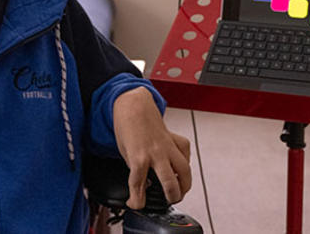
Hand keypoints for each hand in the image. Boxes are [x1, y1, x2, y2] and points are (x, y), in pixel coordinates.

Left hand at [112, 87, 191, 209]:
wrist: (133, 105)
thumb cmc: (127, 128)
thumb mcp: (124, 152)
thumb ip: (135, 168)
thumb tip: (143, 186)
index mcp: (138, 157)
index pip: (138, 184)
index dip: (137, 200)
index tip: (135, 205)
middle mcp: (155, 153)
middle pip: (169, 182)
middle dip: (172, 196)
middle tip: (169, 201)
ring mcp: (167, 146)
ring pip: (184, 170)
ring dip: (185, 184)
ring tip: (181, 191)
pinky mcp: (175, 139)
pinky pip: (185, 153)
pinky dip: (185, 162)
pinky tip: (180, 166)